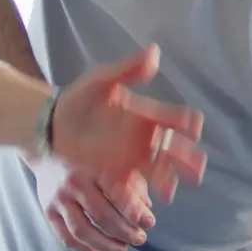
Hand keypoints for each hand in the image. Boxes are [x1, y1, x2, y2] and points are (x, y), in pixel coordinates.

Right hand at [33, 156, 155, 250]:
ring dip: (106, 245)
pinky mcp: (48, 211)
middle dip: (125, 232)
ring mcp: (58, 198)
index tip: (149, 223)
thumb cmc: (88, 157)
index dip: (136, 212)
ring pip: (83, 231)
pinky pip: (66, 237)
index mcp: (93, 166)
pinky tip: (98, 249)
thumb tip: (146, 208)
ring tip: (122, 247)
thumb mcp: (113, 159)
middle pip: (102, 216)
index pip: (118, 194)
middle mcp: (74, 182)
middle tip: (140, 238)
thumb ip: (132, 181)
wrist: (48, 151)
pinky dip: (83, 248)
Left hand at [50, 44, 205, 197]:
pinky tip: (146, 200)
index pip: (175, 118)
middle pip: (174, 148)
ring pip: (159, 169)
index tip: (193, 124)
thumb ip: (128, 70)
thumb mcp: (102, 81)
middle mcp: (144, 137)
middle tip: (197, 166)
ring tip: (170, 190)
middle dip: (187, 157)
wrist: (54, 124)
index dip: (187, 121)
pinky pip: (134, 184)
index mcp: (146, 114)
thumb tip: (154, 51)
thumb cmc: (80, 99)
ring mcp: (132, 157)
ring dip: (168, 179)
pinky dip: (141, 193)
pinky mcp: (116, 173)